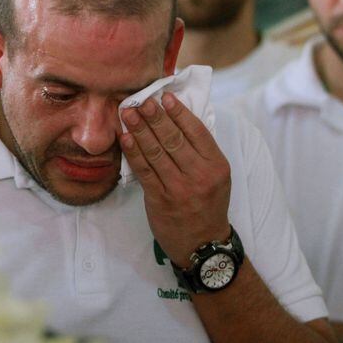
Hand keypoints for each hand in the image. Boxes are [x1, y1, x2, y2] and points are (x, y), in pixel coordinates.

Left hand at [120, 92, 230, 265]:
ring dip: (140, 129)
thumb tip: (178, 119)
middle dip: (155, 117)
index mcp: (216, 166)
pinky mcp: (160, 199)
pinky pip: (144, 170)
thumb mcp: (216, 177)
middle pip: (174, 139)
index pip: (197, 132)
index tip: (165, 97)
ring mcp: (179, 188)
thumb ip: (201, 152)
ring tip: (129, 112)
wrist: (202, 244)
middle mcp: (200, 175)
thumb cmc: (208, 205)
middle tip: (142, 100)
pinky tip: (126, 138)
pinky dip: (133, 152)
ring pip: (156, 152)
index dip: (179, 112)